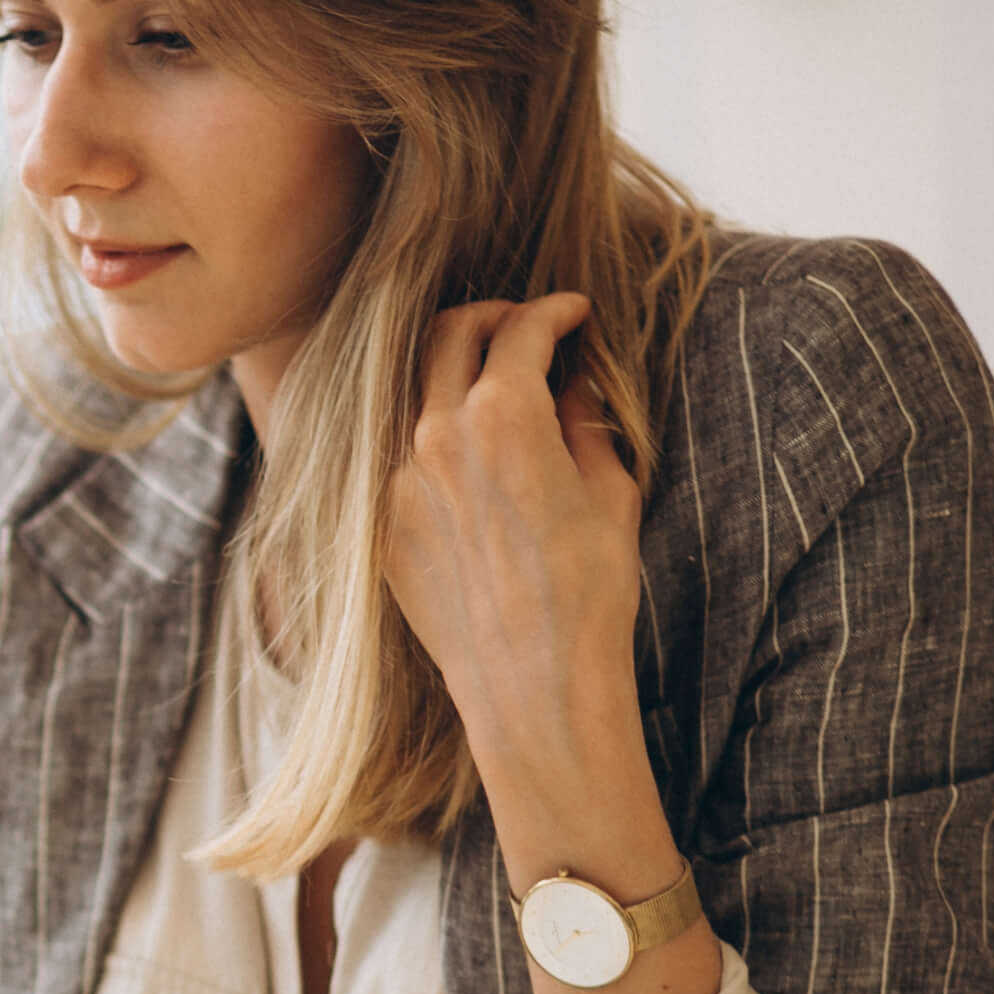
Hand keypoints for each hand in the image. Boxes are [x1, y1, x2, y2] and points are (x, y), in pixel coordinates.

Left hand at [380, 292, 645, 794]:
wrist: (534, 684)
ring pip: (416, 392)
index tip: (575, 312)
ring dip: (455, 374)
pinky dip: (436, 438)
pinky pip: (402, 457)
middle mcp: (436, 436)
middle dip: (494, 317)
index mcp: (502, 415)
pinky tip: (471, 458)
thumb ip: (585, 423)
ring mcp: (398, 480)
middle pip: (449, 334)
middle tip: (526, 326)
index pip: (521, 327)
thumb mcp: (610, 493)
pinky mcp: (383, 524)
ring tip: (493, 386)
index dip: (554, 309)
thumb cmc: (590, 592)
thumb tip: (574, 385)